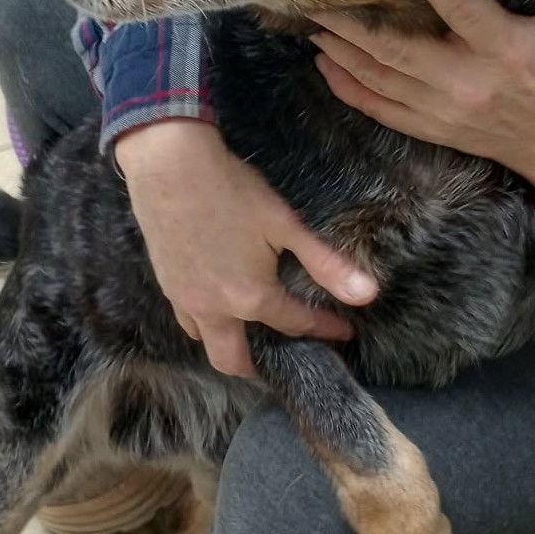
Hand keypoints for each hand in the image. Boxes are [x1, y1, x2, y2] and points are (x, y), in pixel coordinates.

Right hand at [116, 120, 377, 377]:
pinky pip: (187, 320)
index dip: (325, 329)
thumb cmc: (231, 190)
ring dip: (229, 345)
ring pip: (205, 343)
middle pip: (235, 361)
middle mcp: (214, 310)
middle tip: (283, 358)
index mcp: (250, 298)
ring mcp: (185, 300)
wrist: (168, 165)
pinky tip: (218, 303)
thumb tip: (367, 295)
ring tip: (250, 332)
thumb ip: (325, 264)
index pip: (296, 324)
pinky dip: (206, 324)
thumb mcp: (285, 224)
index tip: (344, 332)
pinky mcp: (166, 285)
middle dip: (260, 368)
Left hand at [311, 0, 534, 208]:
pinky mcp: (435, 129)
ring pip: (378, 78)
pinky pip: (380, 110)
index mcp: (507, 48)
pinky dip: (348, 87)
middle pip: (395, 48)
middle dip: (350, 20)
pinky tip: (325, 64)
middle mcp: (467, 82)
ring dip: (340, 49)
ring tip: (310, 20)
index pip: (460, 7)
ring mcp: (445, 111)